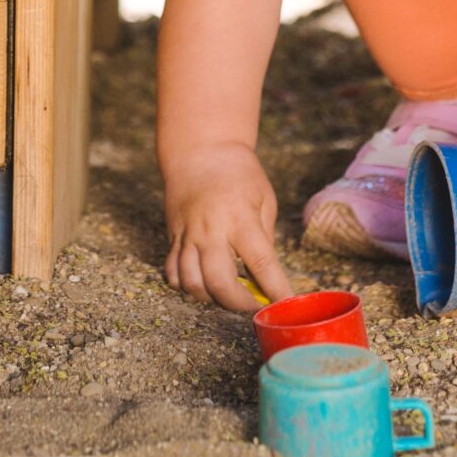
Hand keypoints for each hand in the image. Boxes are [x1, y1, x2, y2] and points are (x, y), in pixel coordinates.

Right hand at [162, 143, 294, 312]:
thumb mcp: (264, 199)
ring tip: (227, 293)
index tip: (284, 306)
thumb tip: (265, 277)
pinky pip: (173, 273)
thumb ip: (264, 239)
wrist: (200, 150)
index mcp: (241, 218)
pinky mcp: (173, 236)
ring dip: (211, 298)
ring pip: (192, 283)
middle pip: (220, 282)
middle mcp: (211, 229)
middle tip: (253, 303)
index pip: (261, 263)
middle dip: (239, 304)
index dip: (275, 289)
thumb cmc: (240, 173)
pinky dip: (186, 286)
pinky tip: (202, 283)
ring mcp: (188, 234)